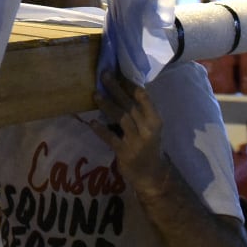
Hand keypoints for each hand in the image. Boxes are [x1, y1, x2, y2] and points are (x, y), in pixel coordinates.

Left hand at [84, 71, 166, 188]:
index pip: (143, 98)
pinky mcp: (124, 152)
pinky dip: (101, 130)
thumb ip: (139, 112)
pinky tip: (92, 123)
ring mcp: (135, 141)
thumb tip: (121, 89)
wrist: (152, 174)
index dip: (130, 84)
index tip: (118, 71)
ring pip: (120, 118)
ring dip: (106, 105)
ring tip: (95, 94)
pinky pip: (110, 138)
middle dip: (116, 88)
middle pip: (129, 104)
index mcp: (155, 120)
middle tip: (103, 75)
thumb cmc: (149, 146)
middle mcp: (147, 128)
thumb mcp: (150, 128)